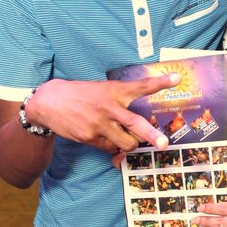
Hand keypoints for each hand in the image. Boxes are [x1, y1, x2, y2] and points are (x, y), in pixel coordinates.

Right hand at [26, 73, 180, 152]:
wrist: (48, 102)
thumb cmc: (80, 94)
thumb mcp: (100, 90)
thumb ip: (118, 103)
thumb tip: (134, 127)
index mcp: (113, 90)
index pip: (141, 86)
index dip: (160, 82)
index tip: (177, 78)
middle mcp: (109, 108)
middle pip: (136, 124)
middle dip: (152, 135)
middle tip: (164, 143)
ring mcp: (99, 125)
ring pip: (126, 143)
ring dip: (131, 144)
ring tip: (127, 138)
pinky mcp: (90, 138)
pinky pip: (111, 148)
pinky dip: (113, 147)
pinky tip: (107, 139)